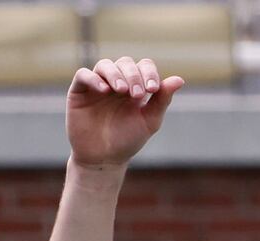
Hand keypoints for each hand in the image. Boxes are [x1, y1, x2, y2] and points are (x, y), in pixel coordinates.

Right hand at [66, 57, 183, 167]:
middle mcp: (117, 82)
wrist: (104, 158)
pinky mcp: (79, 91)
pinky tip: (105, 90)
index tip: (153, 89)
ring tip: (122, 91)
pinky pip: (83, 74)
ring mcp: (97, 85)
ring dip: (116, 74)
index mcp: (135, 87)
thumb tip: (179, 80)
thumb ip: (162, 100)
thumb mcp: (149, 120)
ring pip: (105, 65)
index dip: (149, 72)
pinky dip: (94, 78)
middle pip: (125, 63)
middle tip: (137, 95)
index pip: (143, 66)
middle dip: (134, 76)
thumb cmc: (128, 140)